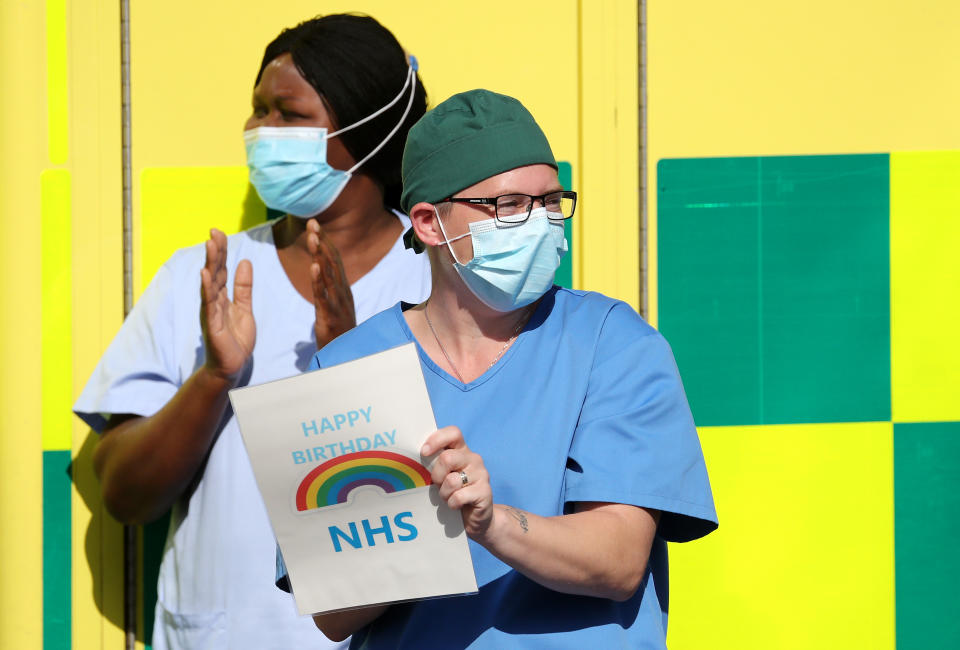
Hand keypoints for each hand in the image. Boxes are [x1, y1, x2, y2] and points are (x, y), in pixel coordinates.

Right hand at [200, 228, 254, 380]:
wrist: (232, 366)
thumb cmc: (236, 339)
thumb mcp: (245, 308)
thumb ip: (244, 287)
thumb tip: (245, 262)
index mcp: (222, 296)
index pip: (221, 268)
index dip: (221, 251)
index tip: (219, 232)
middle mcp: (213, 300)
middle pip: (214, 271)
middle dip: (215, 251)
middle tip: (214, 231)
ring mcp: (211, 311)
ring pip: (210, 283)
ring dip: (210, 263)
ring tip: (209, 245)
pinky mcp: (212, 323)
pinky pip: (209, 303)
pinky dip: (207, 288)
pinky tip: (205, 274)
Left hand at [307, 219, 355, 347]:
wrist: (348, 358)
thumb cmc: (340, 334)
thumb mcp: (333, 308)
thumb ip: (326, 293)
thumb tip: (319, 278)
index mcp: (343, 289)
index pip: (334, 260)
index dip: (325, 241)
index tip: (315, 225)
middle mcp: (343, 292)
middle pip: (332, 262)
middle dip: (322, 241)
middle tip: (312, 223)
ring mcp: (338, 304)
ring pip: (328, 275)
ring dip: (320, 255)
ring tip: (312, 238)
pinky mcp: (330, 316)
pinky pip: (323, 296)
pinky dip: (318, 281)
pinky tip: (313, 267)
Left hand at [422, 426, 492, 538]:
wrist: (474, 518)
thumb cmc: (452, 493)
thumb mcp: (441, 476)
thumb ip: (433, 464)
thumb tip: (411, 458)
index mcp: (461, 450)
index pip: (454, 432)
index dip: (437, 439)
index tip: (424, 452)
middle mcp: (473, 459)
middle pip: (448, 457)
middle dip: (437, 475)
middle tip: (437, 485)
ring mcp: (481, 474)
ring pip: (452, 480)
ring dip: (444, 493)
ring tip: (448, 497)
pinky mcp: (485, 491)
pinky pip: (459, 496)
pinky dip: (452, 503)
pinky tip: (456, 506)